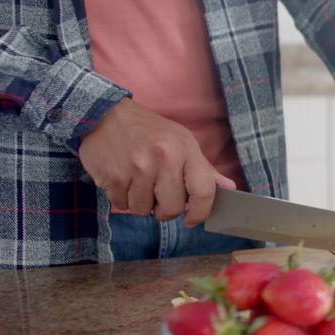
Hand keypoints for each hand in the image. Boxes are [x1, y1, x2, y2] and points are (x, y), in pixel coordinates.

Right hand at [79, 98, 234, 224]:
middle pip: (172, 208)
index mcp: (185, 149)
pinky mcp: (113, 176)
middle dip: (166, 211)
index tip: (192, 219)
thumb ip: (204, 169)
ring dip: (142, 205)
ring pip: (144, 210)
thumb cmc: (150, 131)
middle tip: (160, 199)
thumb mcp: (182, 141)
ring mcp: (137, 167)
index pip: (204, 191)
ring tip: (140, 185)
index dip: (201, 212)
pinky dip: (123, 199)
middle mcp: (164, 158)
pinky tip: (124, 181)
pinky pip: (122, 205)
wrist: (105, 115)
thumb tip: (229, 188)